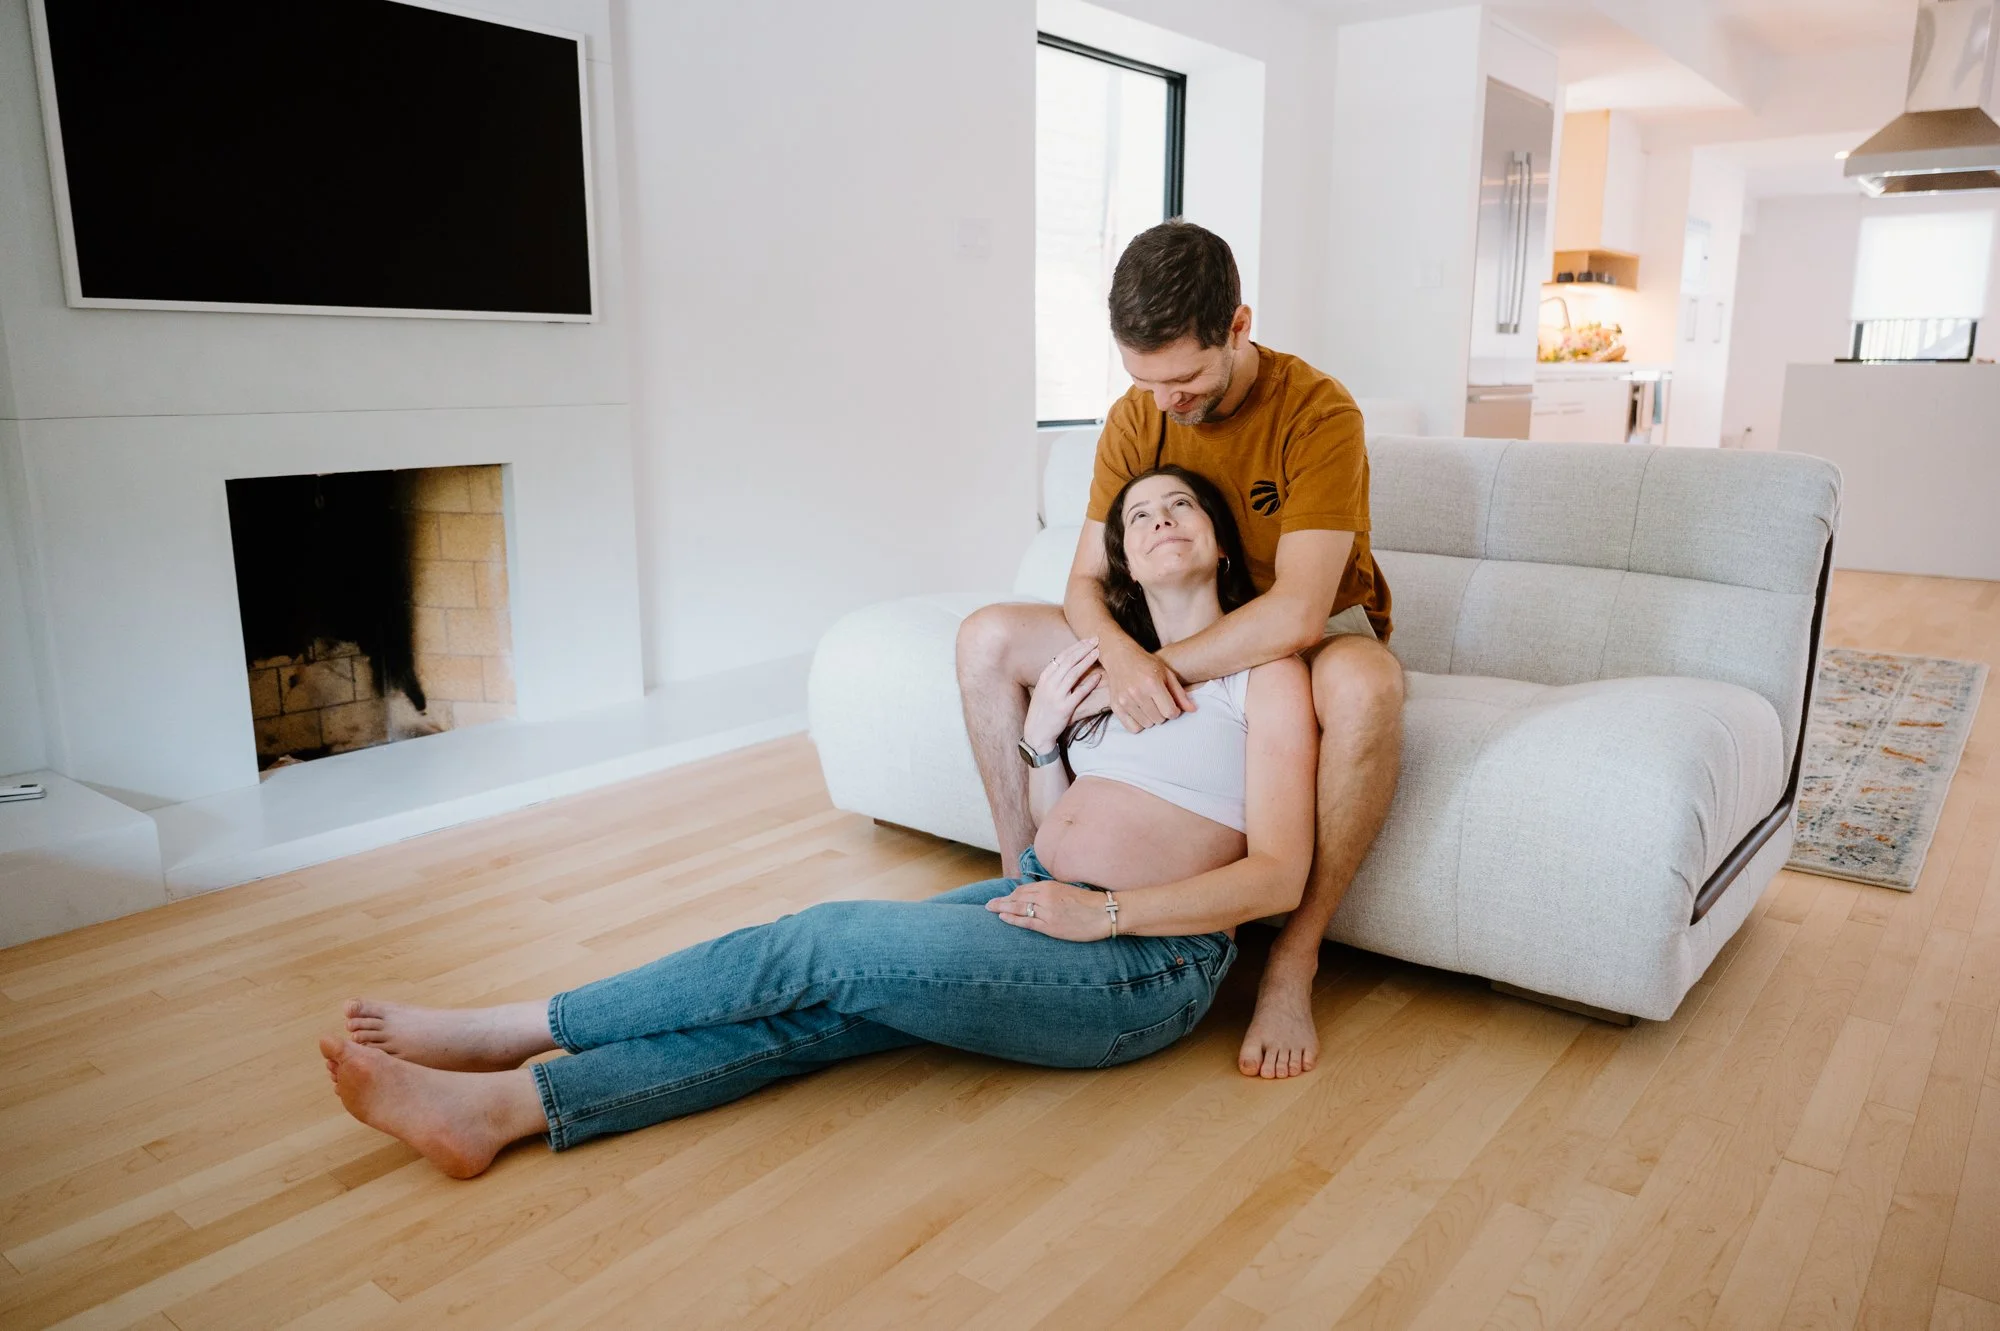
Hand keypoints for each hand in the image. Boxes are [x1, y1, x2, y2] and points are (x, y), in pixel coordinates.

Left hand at [986, 879, 1111, 941]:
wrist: (1104, 913)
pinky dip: (1013, 919)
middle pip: (1017, 897)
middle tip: (989, 904)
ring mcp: (1047, 911)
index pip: (1023, 889)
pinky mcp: (1050, 926)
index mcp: (1050, 886)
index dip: (1011, 895)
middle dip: (1001, 901)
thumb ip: (1051, 892)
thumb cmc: (1089, 903)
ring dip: (1002, 908)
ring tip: (990, 909)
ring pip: (1019, 908)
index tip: (1004, 898)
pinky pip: (1027, 922)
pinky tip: (1003, 917)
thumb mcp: (1067, 891)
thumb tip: (1037, 896)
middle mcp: (1045, 896)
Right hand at [1023, 638, 1101, 751]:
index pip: (1062, 656)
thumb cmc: (1044, 709)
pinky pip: (1079, 693)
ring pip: (1073, 674)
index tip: (1088, 640)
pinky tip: (1098, 677)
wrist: (1037, 732)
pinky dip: (1089, 684)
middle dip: (1083, 649)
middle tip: (1096, 640)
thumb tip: (1072, 663)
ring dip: (1086, 661)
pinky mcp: (1064, 708)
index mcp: (1044, 677)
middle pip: (1068, 661)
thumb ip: (1056, 676)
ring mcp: (1056, 696)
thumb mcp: (1045, 689)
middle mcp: (1049, 684)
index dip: (1076, 647)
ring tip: (1097, 653)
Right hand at [1099, 638, 1195, 732]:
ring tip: (1149, 706)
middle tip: (1159, 703)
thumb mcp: (1167, 674)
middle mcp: (1137, 692)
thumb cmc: (1147, 664)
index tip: (1171, 705)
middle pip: (1159, 720)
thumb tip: (1193, 710)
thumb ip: (1180, 693)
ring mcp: (1124, 700)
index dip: (1174, 711)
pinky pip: (1132, 728)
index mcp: (1152, 683)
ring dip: (1151, 718)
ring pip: (1147, 725)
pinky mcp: (1115, 706)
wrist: (1120, 657)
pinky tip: (1140, 712)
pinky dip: (1139, 724)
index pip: (1170, 712)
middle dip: (1163, 714)